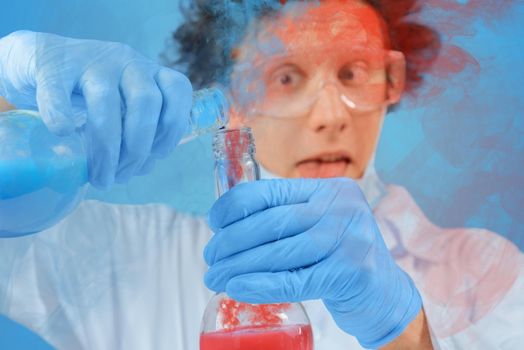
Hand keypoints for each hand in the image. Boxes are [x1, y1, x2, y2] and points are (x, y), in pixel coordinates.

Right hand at [0, 31, 192, 187]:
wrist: (36, 58)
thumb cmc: (87, 93)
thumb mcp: (122, 105)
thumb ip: (136, 132)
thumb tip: (143, 167)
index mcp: (147, 72)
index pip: (177, 89)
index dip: (174, 126)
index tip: (158, 155)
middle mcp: (126, 61)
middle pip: (146, 102)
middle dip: (138, 148)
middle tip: (122, 177)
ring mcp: (89, 59)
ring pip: (107, 101)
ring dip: (107, 148)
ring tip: (99, 177)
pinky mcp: (51, 64)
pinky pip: (57, 90)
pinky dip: (61, 115)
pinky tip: (63, 134)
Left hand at [205, 178, 421, 348]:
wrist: (384, 295)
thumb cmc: (340, 259)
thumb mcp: (318, 228)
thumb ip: (285, 221)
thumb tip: (226, 229)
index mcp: (328, 190)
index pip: (270, 190)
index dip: (235, 205)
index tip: (214, 222)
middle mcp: (341, 208)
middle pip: (272, 222)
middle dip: (232, 241)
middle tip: (210, 257)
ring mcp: (349, 238)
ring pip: (280, 251)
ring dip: (240, 266)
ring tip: (215, 276)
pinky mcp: (352, 272)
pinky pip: (295, 279)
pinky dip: (261, 285)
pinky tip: (238, 288)